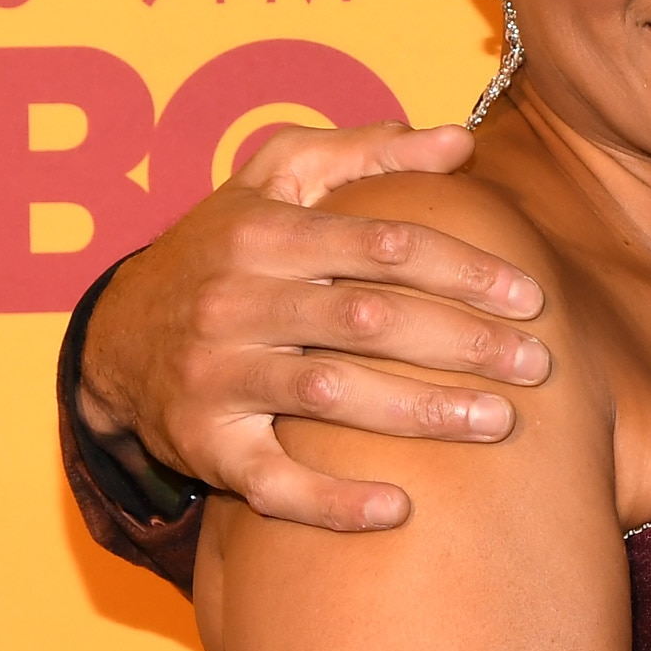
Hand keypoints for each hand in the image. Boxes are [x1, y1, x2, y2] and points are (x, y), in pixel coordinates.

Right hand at [74, 122, 551, 531]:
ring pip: (329, 395)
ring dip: (420, 411)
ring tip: (499, 422)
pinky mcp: (203, 445)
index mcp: (267, 234)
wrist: (114, 337)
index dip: (463, 269)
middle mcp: (238, 301)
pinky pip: (270, 481)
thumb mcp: (274, 179)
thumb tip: (457, 141)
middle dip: (460, 341)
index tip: (530, 296)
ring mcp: (217, 375)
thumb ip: (365, 152)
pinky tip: (398, 509)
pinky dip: (331, 502)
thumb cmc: (221, 248)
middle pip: (367, 319)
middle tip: (536, 364)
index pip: (383, 245)